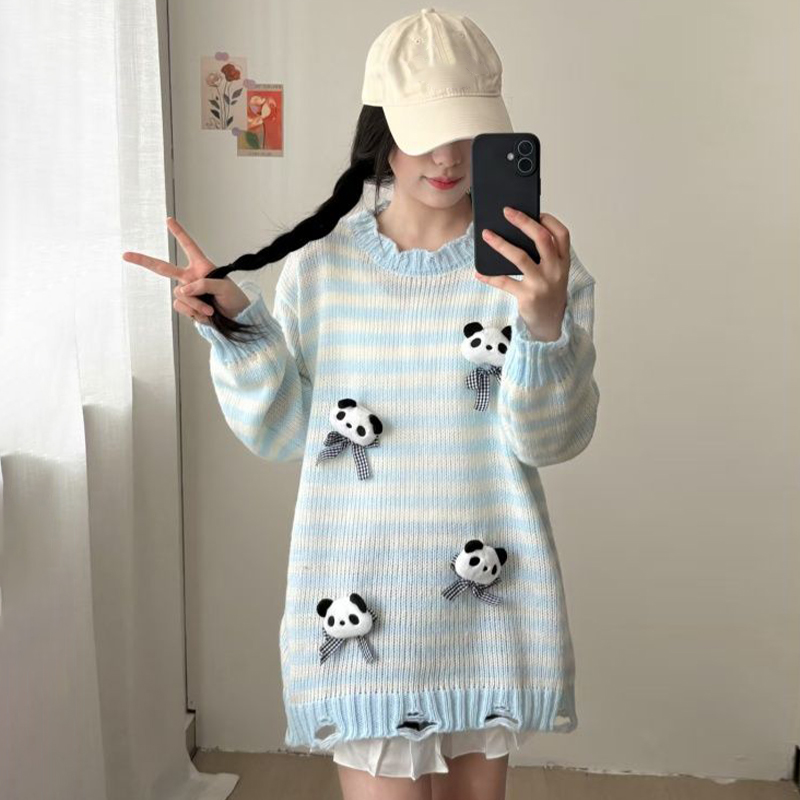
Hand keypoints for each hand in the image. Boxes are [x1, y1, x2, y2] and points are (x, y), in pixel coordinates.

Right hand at [121, 217, 249, 323]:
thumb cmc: (233, 299)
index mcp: (202, 266)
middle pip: (163, 268)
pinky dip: (194, 311)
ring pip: (180, 295)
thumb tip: (183, 290)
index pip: (189, 246)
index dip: (179, 233)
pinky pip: (182, 306)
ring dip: (197, 303)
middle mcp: (190, 277)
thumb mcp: (223, 287)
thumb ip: (203, 284)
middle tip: (126, 255)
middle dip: (143, 261)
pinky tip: (206, 314)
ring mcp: (187, 293)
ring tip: (211, 309)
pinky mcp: (186, 307)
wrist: (235, 318)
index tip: (169, 220)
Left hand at [475, 208, 569, 341]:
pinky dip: (490, 277)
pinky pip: (505, 282)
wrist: (550, 324)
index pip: (561, 234)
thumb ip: (542, 255)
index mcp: (563, 261)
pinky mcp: (527, 297)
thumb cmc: (548, 292)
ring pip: (520, 257)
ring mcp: (541, 284)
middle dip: (523, 222)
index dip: (549, 221)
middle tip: (506, 212)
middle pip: (541, 239)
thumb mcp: (553, 272)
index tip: (536, 212)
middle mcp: (555, 270)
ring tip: (486, 235)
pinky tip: (479, 272)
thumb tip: (514, 233)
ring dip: (501, 244)